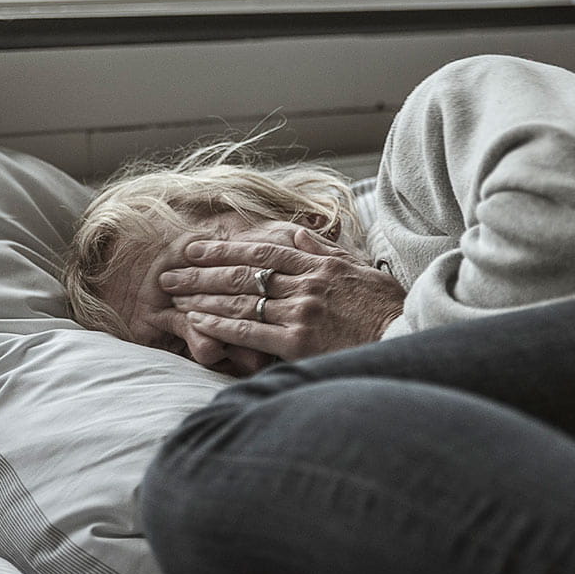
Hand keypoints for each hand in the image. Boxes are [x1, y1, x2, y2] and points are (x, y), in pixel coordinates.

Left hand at [159, 225, 404, 359]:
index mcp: (319, 264)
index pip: (261, 251)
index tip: (195, 247)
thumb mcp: (360, 269)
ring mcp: (301, 312)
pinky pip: (250, 331)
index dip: (224, 248)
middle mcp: (306, 284)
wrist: (406, 339)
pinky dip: (221, 325)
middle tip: (168, 272)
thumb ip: (325, 250)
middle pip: (242, 273)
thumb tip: (297, 231)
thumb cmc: (385, 309)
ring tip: (173, 296)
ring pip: (241, 299)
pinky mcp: (299, 342)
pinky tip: (196, 322)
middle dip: (200, 272)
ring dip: (202, 296)